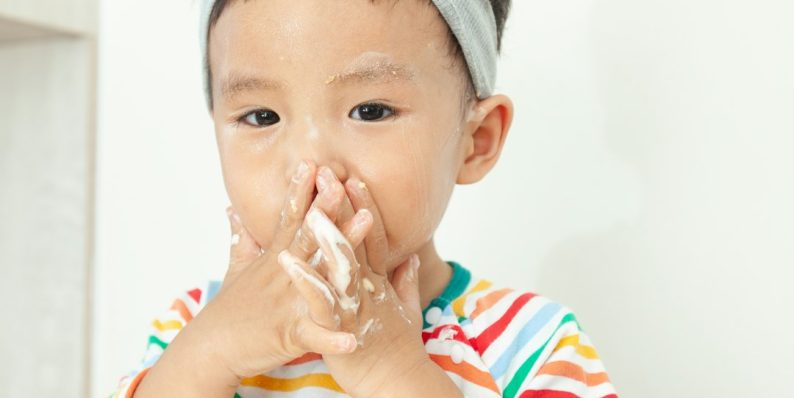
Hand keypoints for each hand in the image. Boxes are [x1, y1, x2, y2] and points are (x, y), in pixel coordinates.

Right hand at [138, 161, 364, 397]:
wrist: (210, 350)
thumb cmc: (227, 310)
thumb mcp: (235, 269)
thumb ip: (241, 238)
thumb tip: (233, 209)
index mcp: (274, 259)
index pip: (288, 219)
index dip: (299, 191)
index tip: (311, 164)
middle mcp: (282, 275)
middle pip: (307, 238)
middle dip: (325, 211)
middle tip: (342, 183)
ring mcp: (286, 304)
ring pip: (319, 277)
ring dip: (342, 257)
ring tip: (363, 236)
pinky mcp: (289, 335)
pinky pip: (314, 337)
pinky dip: (333, 339)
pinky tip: (354, 340)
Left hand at [277, 167, 443, 396]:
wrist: (399, 382)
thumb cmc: (397, 347)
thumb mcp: (406, 309)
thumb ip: (406, 281)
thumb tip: (412, 257)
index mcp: (378, 280)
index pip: (372, 235)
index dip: (362, 206)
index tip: (352, 177)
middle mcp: (369, 286)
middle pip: (356, 239)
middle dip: (341, 206)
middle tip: (329, 172)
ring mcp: (357, 305)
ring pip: (340, 263)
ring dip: (325, 234)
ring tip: (308, 207)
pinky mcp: (341, 327)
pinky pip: (319, 300)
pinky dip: (304, 278)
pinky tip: (285, 259)